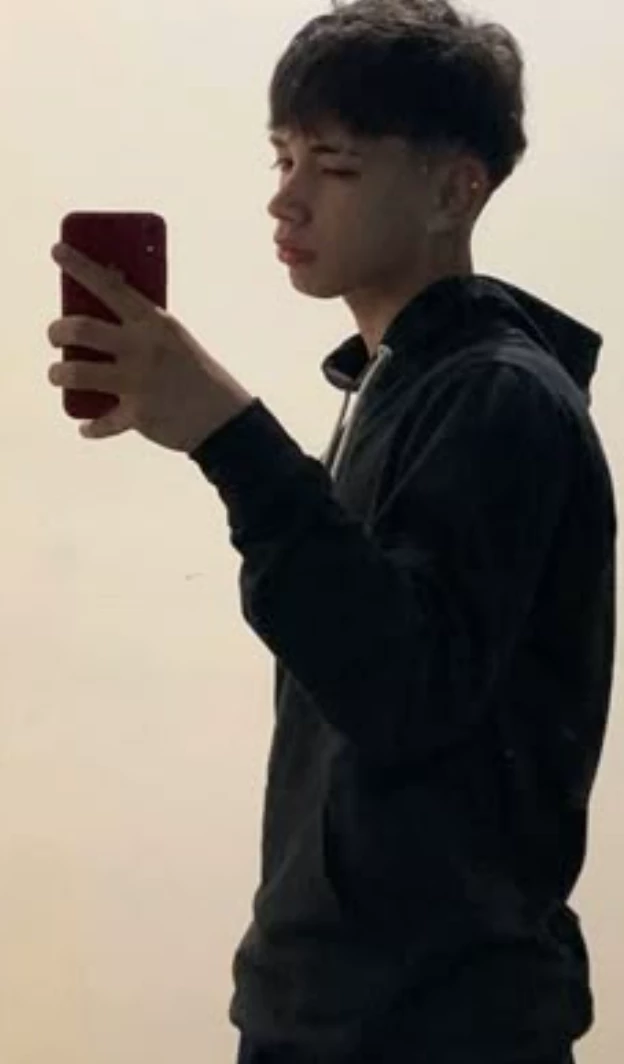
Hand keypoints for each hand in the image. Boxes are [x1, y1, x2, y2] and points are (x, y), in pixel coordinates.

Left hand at [47, 242, 253, 451]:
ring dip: (59, 373)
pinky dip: (91, 427)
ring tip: (58, 374)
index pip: (110, 285)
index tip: (57, 250)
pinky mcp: (137, 415)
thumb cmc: (195, 372)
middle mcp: (142, 348)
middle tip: (56, 335)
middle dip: (57, 331)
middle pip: (81, 329)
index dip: (80, 265)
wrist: (224, 418)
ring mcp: (138, 382)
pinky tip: (85, 426)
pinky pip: (101, 421)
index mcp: (154, 322)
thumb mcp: (173, 339)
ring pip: (76, 373)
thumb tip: (95, 314)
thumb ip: (140, 327)